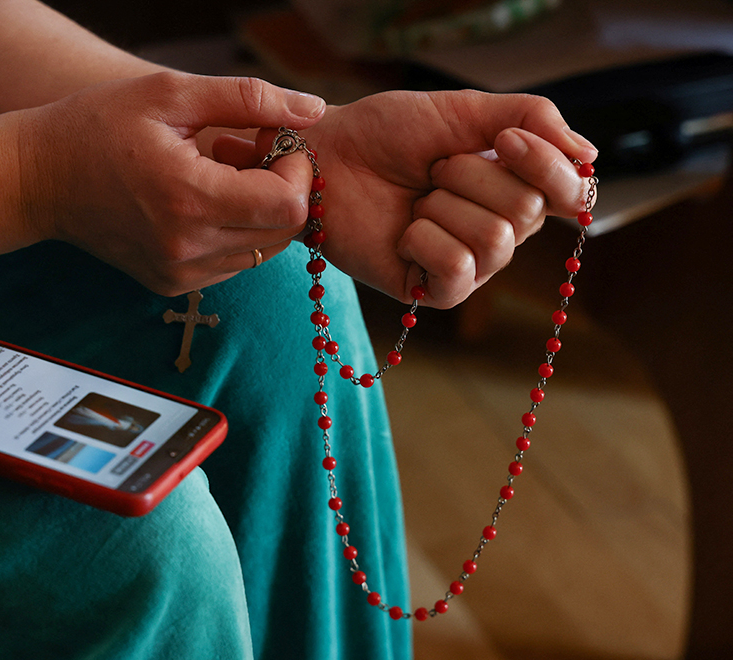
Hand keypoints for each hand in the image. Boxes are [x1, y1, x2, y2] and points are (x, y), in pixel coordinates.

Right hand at [16, 71, 326, 295]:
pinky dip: (233, 230)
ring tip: (218, 174)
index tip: (272, 138)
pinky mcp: (171, 285)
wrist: (37, 179)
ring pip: (262, 250)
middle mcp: (187, 249)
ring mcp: (178, 274)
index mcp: (189, 198)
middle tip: (246, 152)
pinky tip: (201, 199)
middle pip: (284, 232)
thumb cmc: (99, 124)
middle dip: (282, 188)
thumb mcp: (171, 93)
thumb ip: (249, 98)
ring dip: (258, 211)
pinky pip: (232, 261)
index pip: (289, 205)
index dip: (298, 169)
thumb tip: (315, 109)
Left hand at [214, 90, 597, 306]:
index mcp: (516, 186)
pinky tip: (404, 232)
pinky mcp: (434, 291)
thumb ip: (533, 119)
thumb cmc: (389, 133)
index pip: (571, 190)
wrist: (329, 157)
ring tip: (416, 199)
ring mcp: (470, 265)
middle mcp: (501, 230)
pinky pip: (457, 269)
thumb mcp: (466, 110)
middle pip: (528, 213)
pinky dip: (424, 239)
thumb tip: (590, 156)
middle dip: (472, 177)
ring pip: (495, 242)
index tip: (504, 140)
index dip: (546, 165)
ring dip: (444, 206)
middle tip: (432, 170)